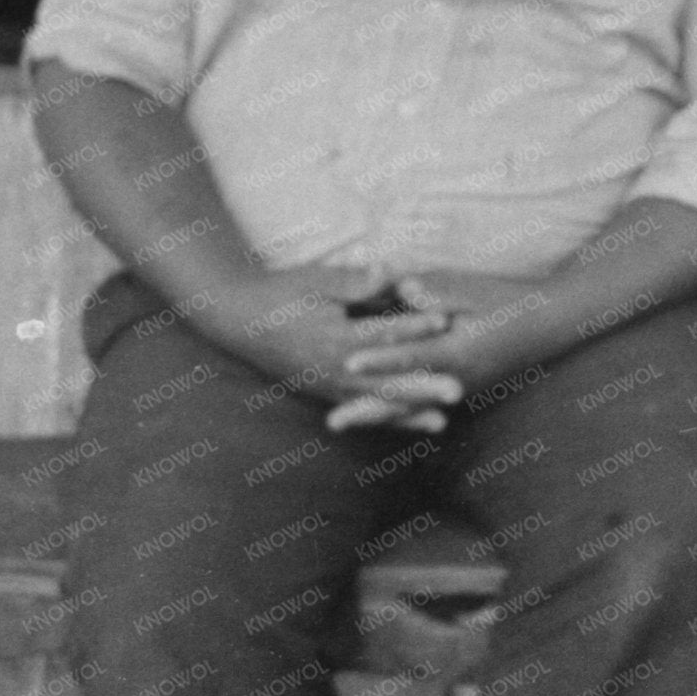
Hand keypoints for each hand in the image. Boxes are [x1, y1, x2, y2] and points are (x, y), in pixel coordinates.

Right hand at [190, 263, 454, 425]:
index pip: (379, 332)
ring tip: (444, 421)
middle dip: (422, 385)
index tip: (445, 321)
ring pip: (375, 403)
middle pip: (384, 379)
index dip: (413, 325)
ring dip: (410, 412)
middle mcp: (333, 369)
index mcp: (333, 338)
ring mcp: (329, 386)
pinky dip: (391, 420)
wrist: (239, 321)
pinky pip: (364, 411)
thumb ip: (356, 282)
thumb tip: (390, 270)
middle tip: (457, 390)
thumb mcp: (317, 280)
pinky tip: (420, 425)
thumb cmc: (282, 293)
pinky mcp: (328, 393)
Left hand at [340, 269, 553, 404]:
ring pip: (409, 408)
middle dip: (366, 409)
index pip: (412, 356)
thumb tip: (403, 287)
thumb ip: (435, 292)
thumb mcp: (470, 289)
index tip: (348, 363)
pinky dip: (395, 416)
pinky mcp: (460, 392)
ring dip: (373, 416)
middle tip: (331, 422)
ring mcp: (460, 390)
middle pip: (404, 397)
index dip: (379, 359)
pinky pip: (421, 408)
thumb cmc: (506, 299)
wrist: (547, 323)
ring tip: (338, 423)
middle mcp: (457, 378)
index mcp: (459, 350)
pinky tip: (370, 419)